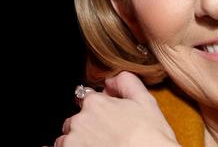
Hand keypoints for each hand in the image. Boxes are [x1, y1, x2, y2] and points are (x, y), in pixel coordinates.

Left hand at [54, 71, 178, 146]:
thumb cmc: (149, 136)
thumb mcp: (146, 101)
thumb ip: (127, 82)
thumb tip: (111, 79)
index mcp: (95, 103)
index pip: (88, 98)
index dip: (100, 106)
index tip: (109, 115)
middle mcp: (79, 120)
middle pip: (76, 119)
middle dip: (88, 124)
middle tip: (108, 134)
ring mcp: (71, 141)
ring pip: (67, 138)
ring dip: (78, 140)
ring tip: (100, 144)